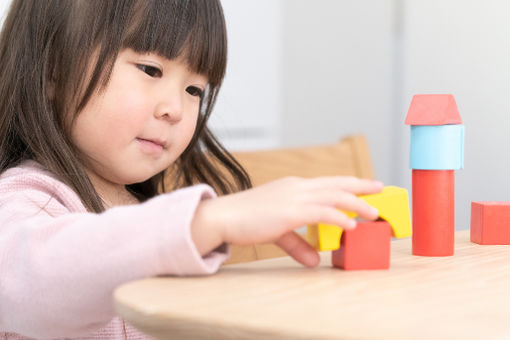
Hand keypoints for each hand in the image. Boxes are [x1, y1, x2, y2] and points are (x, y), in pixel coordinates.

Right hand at [191, 176, 382, 266]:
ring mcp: (294, 197)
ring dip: (357, 203)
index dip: (347, 183)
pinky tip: (352, 225)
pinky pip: (322, 211)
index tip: (364, 185)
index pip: (327, 182)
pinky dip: (339, 216)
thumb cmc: (246, 220)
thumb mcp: (278, 231)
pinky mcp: (290, 211)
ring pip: (334, 195)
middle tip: (380, 187)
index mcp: (293, 187)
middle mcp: (297, 187)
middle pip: (336, 183)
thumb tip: (314, 261)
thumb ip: (298, 244)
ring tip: (374, 213)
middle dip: (360, 185)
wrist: (224, 216)